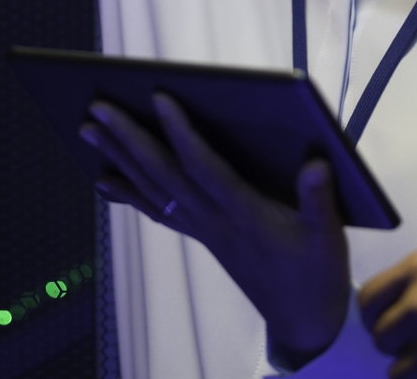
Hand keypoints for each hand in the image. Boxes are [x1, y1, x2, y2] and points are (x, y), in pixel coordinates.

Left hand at [81, 94, 350, 364]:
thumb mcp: (328, 236)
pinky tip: (104, 179)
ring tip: (87, 131)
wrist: (303, 320)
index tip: (160, 97)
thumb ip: (319, 199)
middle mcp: (215, 220)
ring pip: (152, 189)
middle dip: (128, 139)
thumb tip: (318, 163)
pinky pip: (157, 211)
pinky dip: (128, 193)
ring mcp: (204, 229)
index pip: (204, 166)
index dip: (181, 132)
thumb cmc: (316, 272)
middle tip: (96, 109)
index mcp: (244, 213)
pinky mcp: (203, 236)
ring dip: (118, 158)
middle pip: (163, 174)